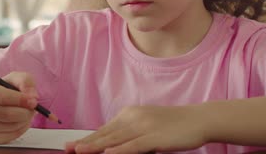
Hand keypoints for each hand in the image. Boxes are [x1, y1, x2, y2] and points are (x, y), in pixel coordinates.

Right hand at [0, 71, 38, 143]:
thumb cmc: (1, 90)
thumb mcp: (12, 79)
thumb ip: (25, 81)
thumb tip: (33, 96)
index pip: (3, 98)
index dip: (22, 100)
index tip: (34, 101)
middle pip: (8, 114)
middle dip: (26, 112)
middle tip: (34, 108)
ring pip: (12, 126)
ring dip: (25, 120)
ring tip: (25, 112)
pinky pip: (12, 135)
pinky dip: (22, 128)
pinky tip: (20, 120)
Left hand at [65, 105, 208, 153]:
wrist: (198, 120)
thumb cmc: (174, 126)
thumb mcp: (147, 126)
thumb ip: (129, 134)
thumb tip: (111, 145)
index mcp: (129, 115)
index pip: (103, 130)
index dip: (86, 139)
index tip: (70, 146)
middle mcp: (133, 118)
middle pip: (105, 134)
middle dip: (85, 144)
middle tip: (67, 149)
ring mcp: (143, 127)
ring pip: (115, 140)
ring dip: (96, 147)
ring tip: (79, 152)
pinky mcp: (154, 137)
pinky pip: (134, 146)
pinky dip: (120, 150)